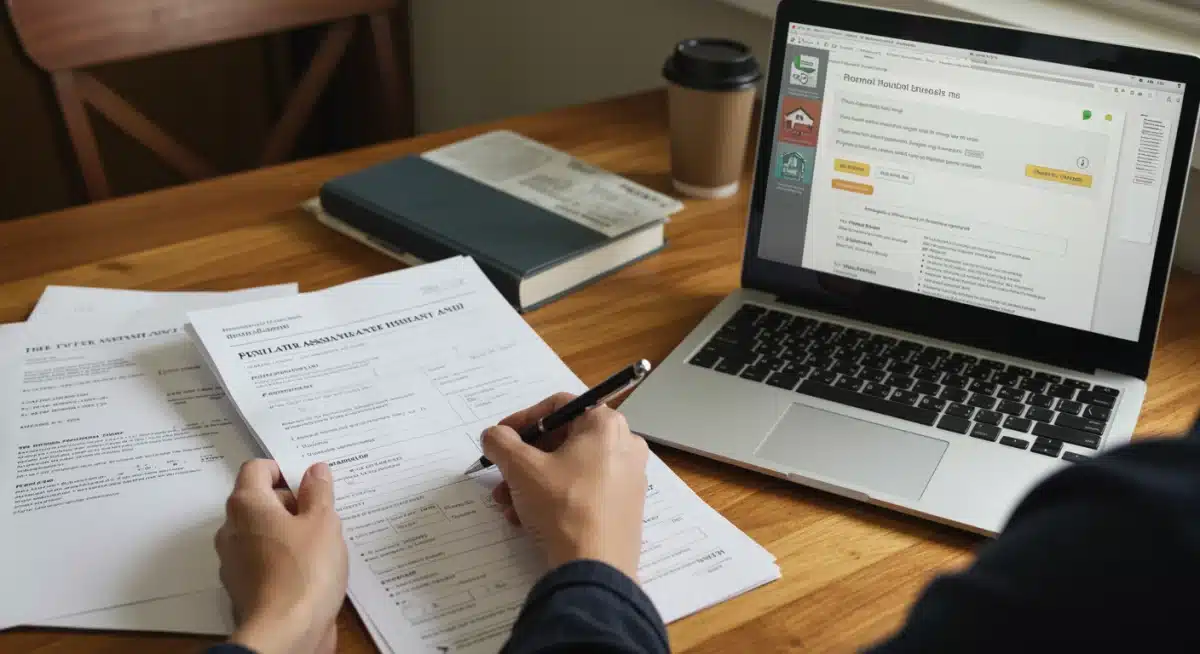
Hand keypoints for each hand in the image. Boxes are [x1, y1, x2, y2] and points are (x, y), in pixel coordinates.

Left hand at [215, 460, 347, 653]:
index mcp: (246, 505)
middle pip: (259, 501)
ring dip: (288, 533)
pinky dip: (283, 559)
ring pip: (262, 533)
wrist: (285, 633)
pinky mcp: (243, 587)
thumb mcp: (323, 522)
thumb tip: (315, 471)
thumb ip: (319, 492)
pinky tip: (309, 571)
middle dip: (290, 504)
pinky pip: (263, 561)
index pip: (257, 469)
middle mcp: (231, 529)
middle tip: (322, 516)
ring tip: (320, 545)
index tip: (310, 485)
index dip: (284, 470)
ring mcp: (233, 561)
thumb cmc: (305, 571)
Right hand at [482, 393, 649, 579]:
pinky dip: (554, 498)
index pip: (558, 406)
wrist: (595, 569)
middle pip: (563, 440)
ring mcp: (629, 478)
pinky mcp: (625, 508)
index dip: (523, 419)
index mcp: (607, 425)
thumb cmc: (562, 506)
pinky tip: (528, 520)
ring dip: (532, 483)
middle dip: (524, 460)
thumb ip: (501, 442)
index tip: (500, 437)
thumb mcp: (522, 468)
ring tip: (508, 505)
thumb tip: (493, 435)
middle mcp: (625, 445)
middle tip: (501, 476)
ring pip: (570, 469)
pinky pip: (584, 491)